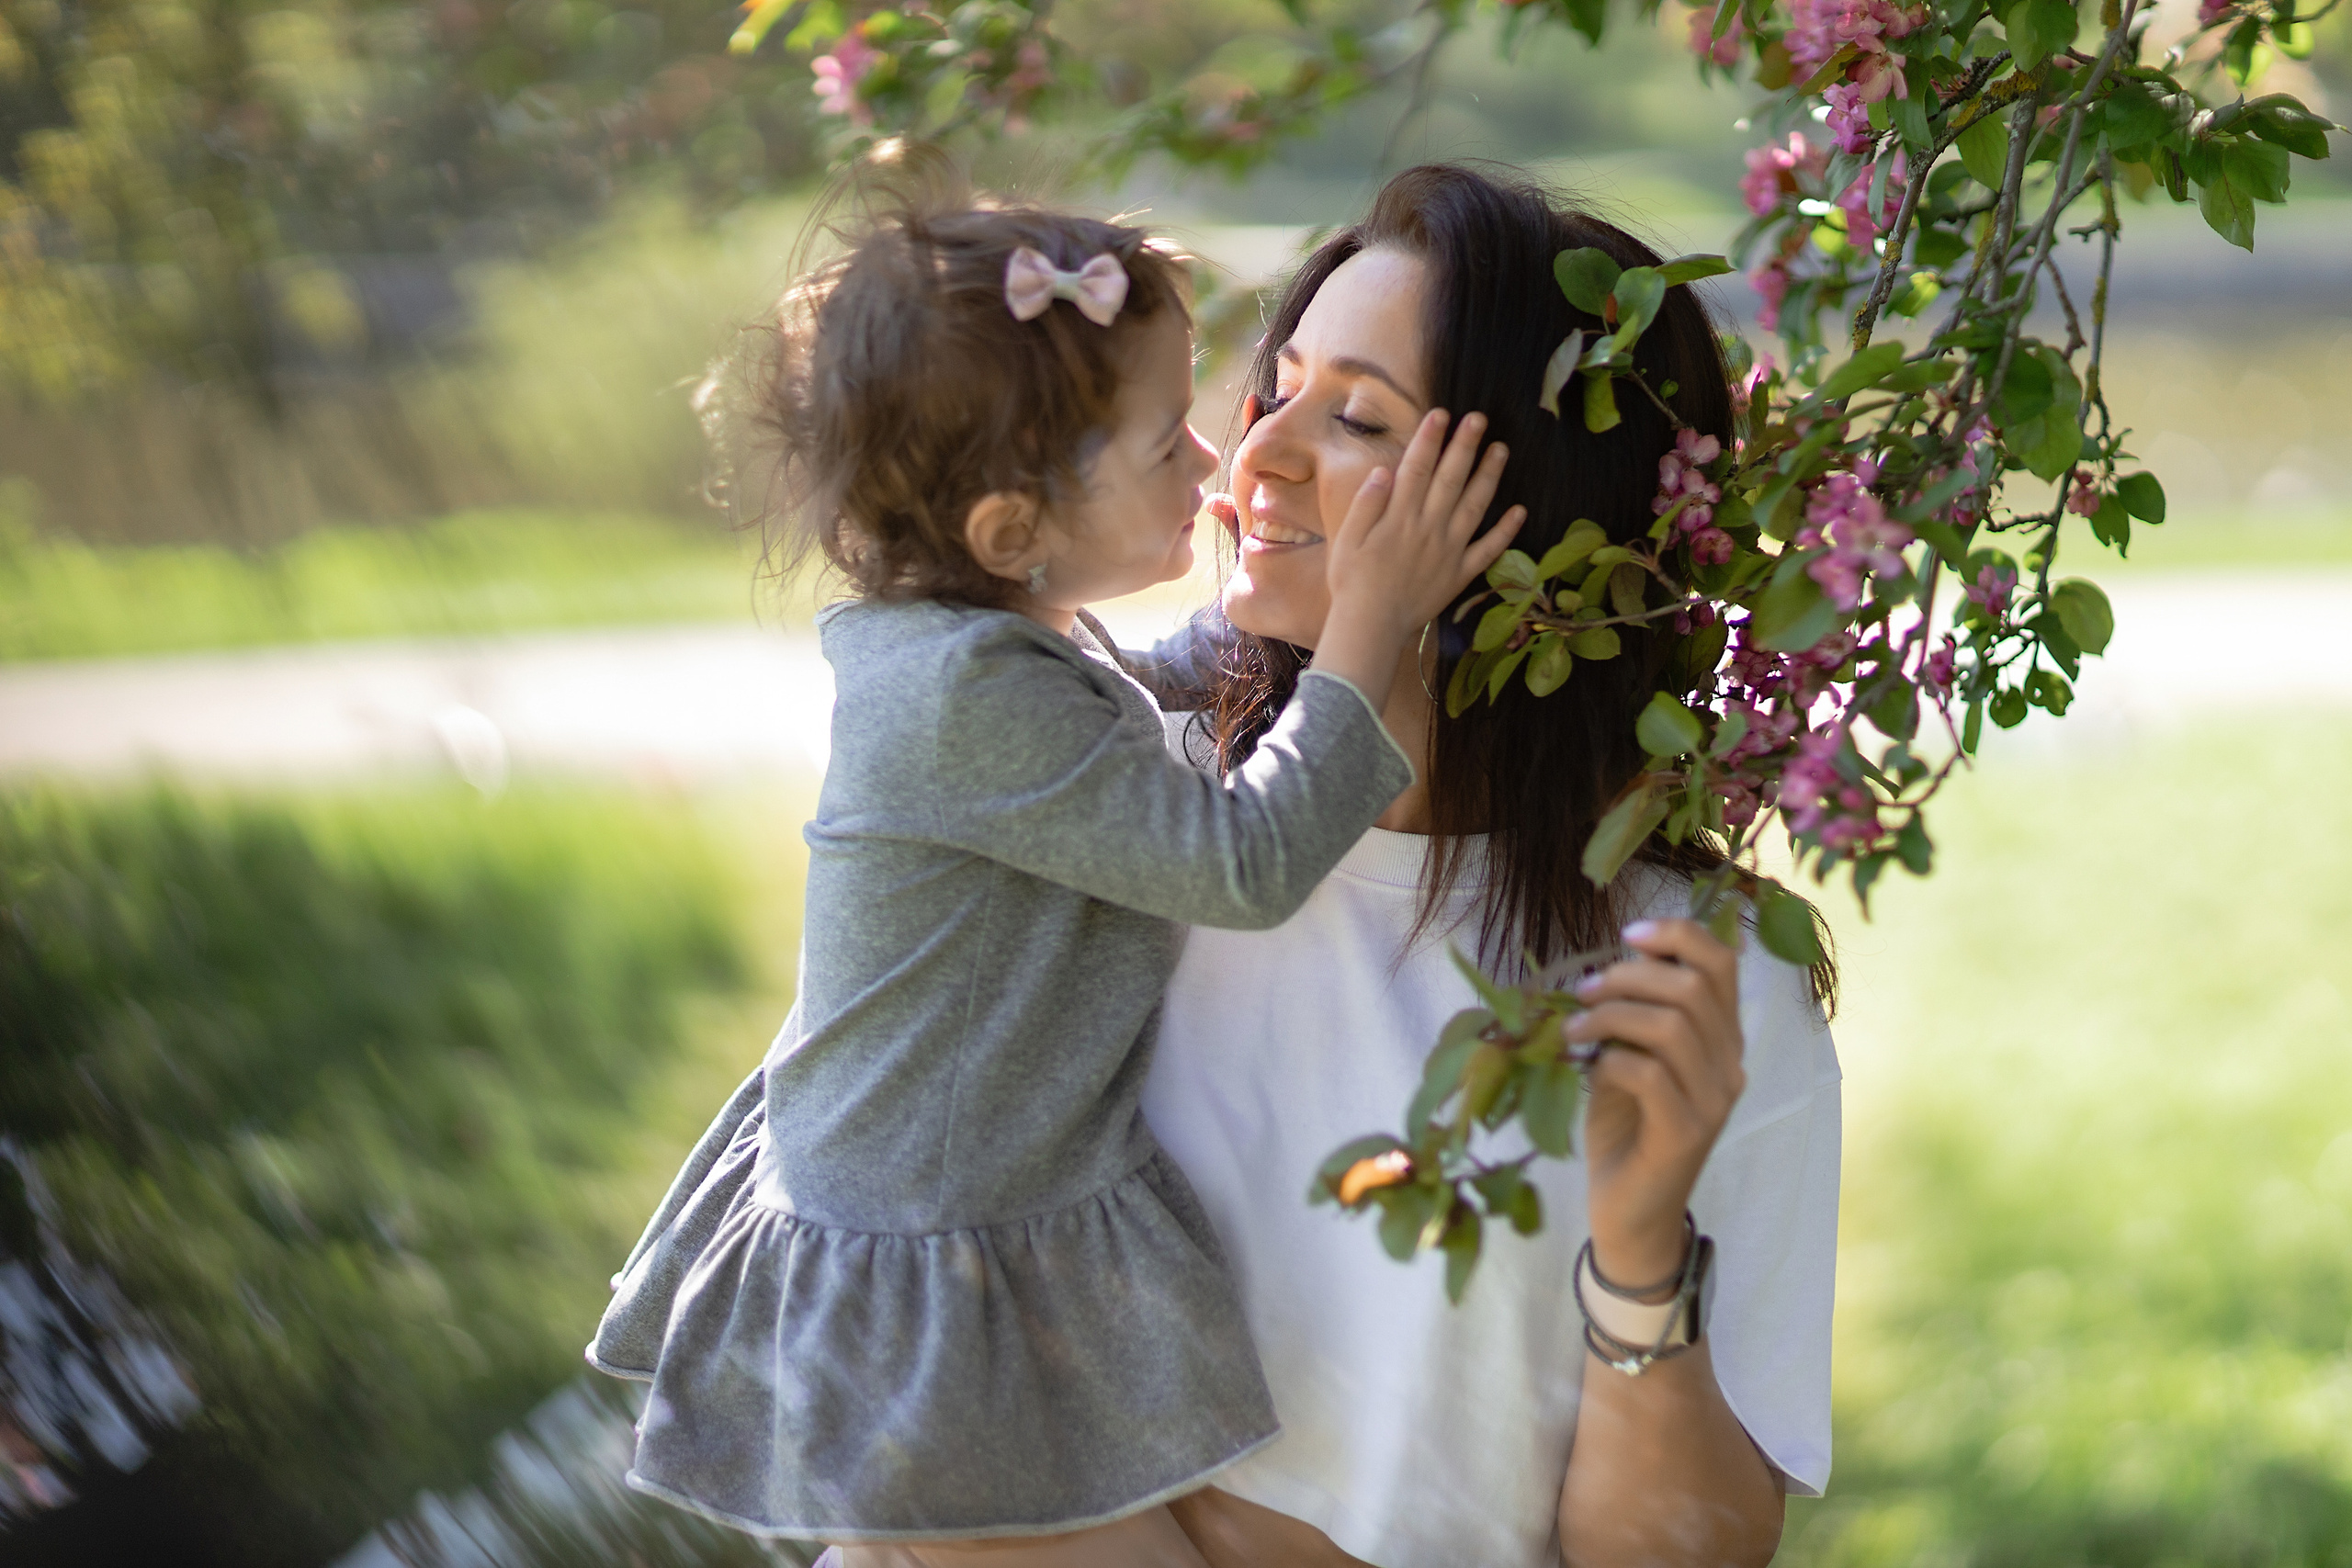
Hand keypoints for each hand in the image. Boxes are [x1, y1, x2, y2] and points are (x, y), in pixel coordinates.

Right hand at [1307, 409, 1525, 706]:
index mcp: (1399, 517)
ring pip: (1474, 506)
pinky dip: (1505, 531)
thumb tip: (1384, 471)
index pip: (1417, 468)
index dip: (1430, 439)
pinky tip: (1520, 511)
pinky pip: (1488, 550)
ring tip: (1501, 450)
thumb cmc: (1352, 582)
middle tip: (1479, 419)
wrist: (1371, 626)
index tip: (1441, 414)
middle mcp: (1428, 528)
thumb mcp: (1347, 539)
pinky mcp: (1460, 573)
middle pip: (1450, 479)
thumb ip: (1367, 504)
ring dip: (1489, 476)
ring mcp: (1448, 550)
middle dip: (1465, 446)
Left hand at [1565, 917, 1745, 1289]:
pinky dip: (1611, 1059)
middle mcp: (1730, 1066)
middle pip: (1692, 987)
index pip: (1722, 963)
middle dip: (1627, 976)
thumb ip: (1635, 1013)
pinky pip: (1650, 1074)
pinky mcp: (1684, 1134)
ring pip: (1671, 1026)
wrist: (1628, 1212)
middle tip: (1581, 992)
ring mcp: (1713, 1102)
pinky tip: (1587, 1067)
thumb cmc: (1625, 1128)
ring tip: (1572, 1029)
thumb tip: (1614, 962)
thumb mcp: (1628, 1056)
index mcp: (1722, 1039)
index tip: (1628, 934)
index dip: (1678, 935)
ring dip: (1610, 1015)